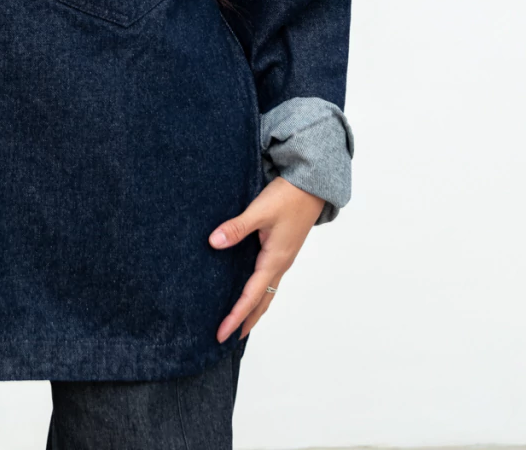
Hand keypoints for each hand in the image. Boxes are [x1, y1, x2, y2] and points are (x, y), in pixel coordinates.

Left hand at [208, 176, 325, 341]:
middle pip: (262, 302)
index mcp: (275, 260)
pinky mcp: (282, 250)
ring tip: (239, 322)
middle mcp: (280, 264)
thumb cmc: (288, 197)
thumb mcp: (260, 210)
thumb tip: (214, 243)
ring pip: (267, 292)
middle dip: (245, 321)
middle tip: (228, 338)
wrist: (312, 186)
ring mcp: (283, 259)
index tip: (221, 334)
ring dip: (253, 309)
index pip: (251, 296)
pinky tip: (250, 289)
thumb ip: (237, 227)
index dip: (235, 316)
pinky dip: (259, 293)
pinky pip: (269, 279)